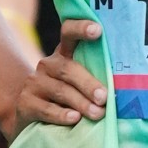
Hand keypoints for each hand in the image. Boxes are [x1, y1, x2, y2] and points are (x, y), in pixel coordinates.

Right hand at [0, 19, 106, 141]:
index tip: (98, 31)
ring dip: (81, 102)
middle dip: (88, 83)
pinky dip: (62, 114)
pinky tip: (74, 119)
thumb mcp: (82, 87)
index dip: (81, 28)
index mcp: (65, 54)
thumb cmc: (70, 100)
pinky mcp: (25, 102)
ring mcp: (35, 82)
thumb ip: (97, 82)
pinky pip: (46, 108)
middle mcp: (48, 64)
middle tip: (104, 98)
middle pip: (68, 68)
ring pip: (60, 90)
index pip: (69, 32)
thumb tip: (121, 92)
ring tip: (97, 113)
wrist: (34, 118)